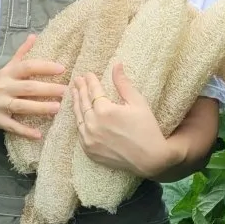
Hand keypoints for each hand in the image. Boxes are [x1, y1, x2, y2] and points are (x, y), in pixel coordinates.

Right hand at [0, 35, 66, 138]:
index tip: (62, 68)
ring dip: (40, 108)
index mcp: (8, 73)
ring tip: (57, 108)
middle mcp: (4, 87)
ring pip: (22, 106)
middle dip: (48, 89)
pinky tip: (38, 135)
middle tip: (66, 91)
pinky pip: (13, 126)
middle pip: (28, 88)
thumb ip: (21, 53)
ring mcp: (0, 104)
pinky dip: (25, 131)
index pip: (27, 67)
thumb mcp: (7, 68)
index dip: (44, 67)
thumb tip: (34, 36)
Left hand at [72, 62, 178, 177]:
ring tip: (74, 93)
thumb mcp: (137, 102)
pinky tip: (79, 114)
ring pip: (79, 117)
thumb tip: (116, 65)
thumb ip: (123, 83)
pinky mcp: (89, 150)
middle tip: (77, 80)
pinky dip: (79, 121)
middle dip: (80, 89)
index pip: (94, 91)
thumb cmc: (147, 128)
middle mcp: (93, 124)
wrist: (150, 158)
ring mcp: (89, 139)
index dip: (91, 81)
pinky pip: (80, 132)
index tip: (88, 74)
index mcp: (105, 110)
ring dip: (76, 103)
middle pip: (83, 102)